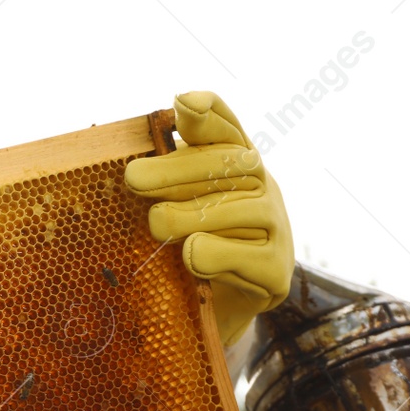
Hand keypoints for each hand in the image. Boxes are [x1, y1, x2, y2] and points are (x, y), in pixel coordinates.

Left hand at [124, 91, 294, 345]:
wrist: (220, 307)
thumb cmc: (191, 244)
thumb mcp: (175, 205)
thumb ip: (165, 177)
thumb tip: (140, 159)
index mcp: (238, 164)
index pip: (227, 128)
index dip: (208, 114)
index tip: (182, 104)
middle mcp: (264, 187)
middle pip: (226, 167)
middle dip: (175, 171)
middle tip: (134, 179)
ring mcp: (275, 227)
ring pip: (234, 212)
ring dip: (188, 216)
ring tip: (156, 224)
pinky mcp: (275, 270)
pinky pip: (244, 257)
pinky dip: (213, 254)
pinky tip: (191, 253)